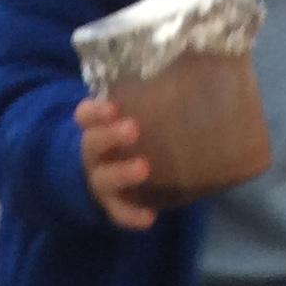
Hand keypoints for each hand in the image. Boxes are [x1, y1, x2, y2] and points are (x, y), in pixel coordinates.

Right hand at [76, 97, 154, 229]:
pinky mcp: (113, 205)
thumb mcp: (138, 113)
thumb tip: (199, 68)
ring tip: (143, 168)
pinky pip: (118, 213)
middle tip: (132, 128)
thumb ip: (156, 98)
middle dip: (110, 136)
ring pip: (103, 179)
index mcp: (97, 127)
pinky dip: (131, 216)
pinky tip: (149, 218)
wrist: (109, 173)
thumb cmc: (133, 135)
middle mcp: (94, 154)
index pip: (86, 116)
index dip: (95, 111)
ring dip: (121, 173)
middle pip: (92, 144)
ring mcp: (101, 182)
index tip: (112, 106)